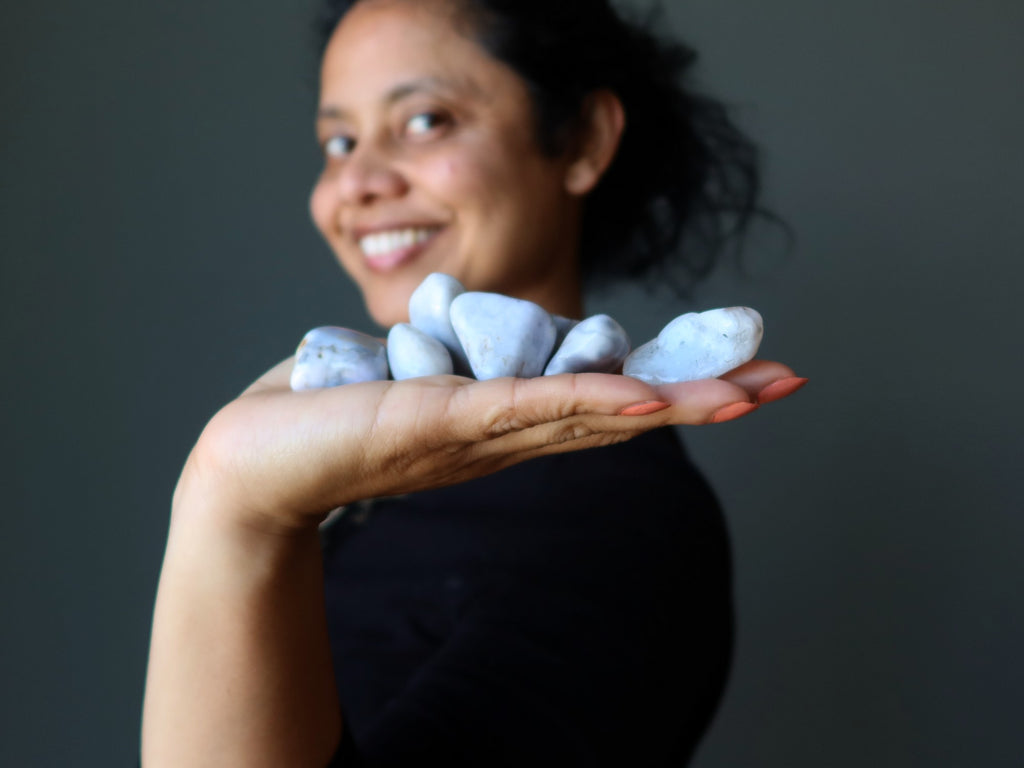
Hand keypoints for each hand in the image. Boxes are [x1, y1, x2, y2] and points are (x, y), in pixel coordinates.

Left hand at [177, 357, 802, 530]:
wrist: (252, 462)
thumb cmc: (330, 412)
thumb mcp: (411, 376)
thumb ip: (456, 359)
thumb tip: (468, 326)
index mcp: (507, 420)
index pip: (606, 399)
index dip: (673, 386)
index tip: (740, 374)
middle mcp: (508, 433)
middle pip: (621, 410)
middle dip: (702, 397)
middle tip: (783, 384)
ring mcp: (480, 431)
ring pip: (592, 413)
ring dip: (670, 402)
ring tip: (744, 392)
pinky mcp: (440, 421)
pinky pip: (527, 408)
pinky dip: (589, 402)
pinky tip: (642, 398)